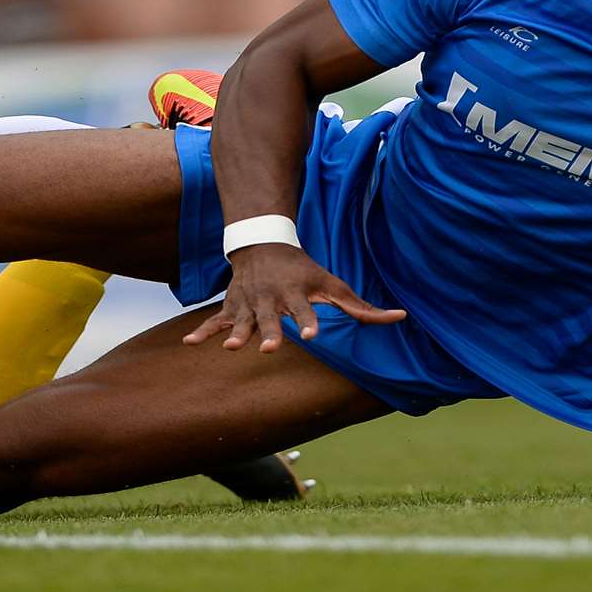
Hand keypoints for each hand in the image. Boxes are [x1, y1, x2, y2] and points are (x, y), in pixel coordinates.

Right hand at [184, 244, 404, 351]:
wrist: (262, 244)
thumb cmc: (303, 270)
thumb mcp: (331, 283)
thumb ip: (361, 307)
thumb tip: (401, 317)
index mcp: (295, 293)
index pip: (303, 309)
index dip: (308, 321)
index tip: (312, 334)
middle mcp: (270, 298)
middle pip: (269, 318)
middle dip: (268, 332)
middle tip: (269, 348)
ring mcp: (248, 302)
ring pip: (241, 321)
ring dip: (235, 334)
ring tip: (229, 348)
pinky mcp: (231, 306)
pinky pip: (214, 321)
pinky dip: (203, 332)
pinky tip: (189, 346)